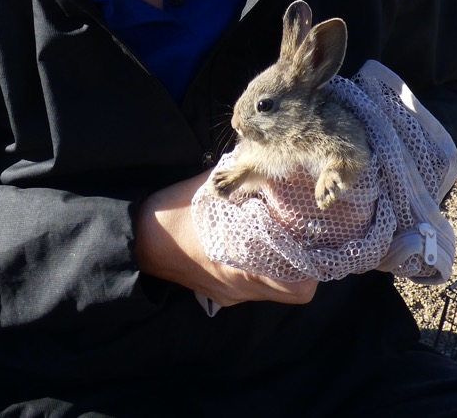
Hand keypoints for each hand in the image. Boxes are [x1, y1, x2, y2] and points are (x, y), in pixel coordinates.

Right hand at [135, 171, 317, 306]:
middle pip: (294, 291)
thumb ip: (246, 178)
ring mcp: (230, 293)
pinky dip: (263, 271)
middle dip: (305, 266)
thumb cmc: (177, 210)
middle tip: (306, 238)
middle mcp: (241, 286)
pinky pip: (252, 288)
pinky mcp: (220, 294)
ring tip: (284, 239)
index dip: (315, 264)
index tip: (317, 239)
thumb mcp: (215, 188)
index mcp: (244, 263)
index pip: (300, 284)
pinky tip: (256, 246)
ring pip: (274, 291)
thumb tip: (273, 161)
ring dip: (285, 268)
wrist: (139, 238)